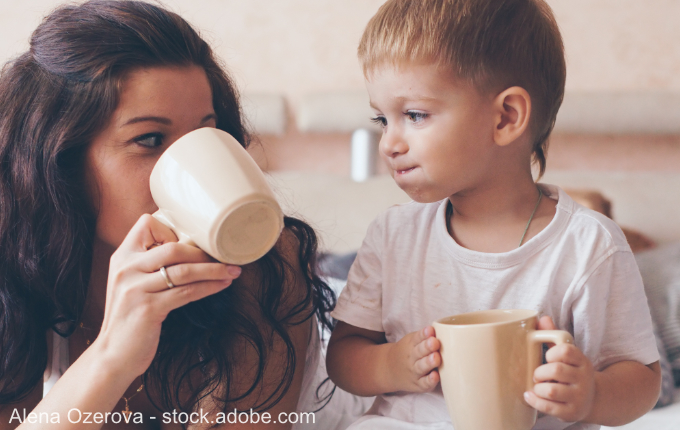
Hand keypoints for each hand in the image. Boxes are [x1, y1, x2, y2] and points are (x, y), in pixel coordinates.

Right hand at [95, 214, 241, 377]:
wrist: (113, 354)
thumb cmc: (130, 317)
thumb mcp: (131, 282)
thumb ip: (149, 264)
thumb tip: (191, 248)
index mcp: (122, 256)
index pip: (147, 224)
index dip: (173, 229)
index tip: (193, 242)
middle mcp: (126, 268)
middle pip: (174, 248)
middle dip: (204, 252)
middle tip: (225, 257)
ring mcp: (135, 289)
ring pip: (184, 270)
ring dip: (214, 269)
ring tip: (233, 270)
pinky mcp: (148, 309)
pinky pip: (187, 292)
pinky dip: (209, 287)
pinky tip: (222, 285)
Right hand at [387, 326, 440, 392]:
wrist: (390, 370)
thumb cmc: (409, 352)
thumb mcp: (412, 341)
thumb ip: (426, 337)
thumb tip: (448, 329)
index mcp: (411, 344)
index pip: (417, 337)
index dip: (424, 334)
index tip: (430, 330)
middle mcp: (412, 358)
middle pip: (419, 351)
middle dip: (427, 347)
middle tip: (434, 342)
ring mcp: (414, 371)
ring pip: (421, 367)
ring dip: (429, 363)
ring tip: (436, 358)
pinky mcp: (419, 384)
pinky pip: (424, 383)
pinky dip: (429, 381)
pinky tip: (435, 376)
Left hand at [524, 316, 595, 422]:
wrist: (593, 399)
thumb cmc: (572, 372)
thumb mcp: (568, 354)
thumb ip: (554, 336)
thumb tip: (542, 318)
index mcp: (582, 360)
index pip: (565, 350)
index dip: (551, 352)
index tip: (548, 357)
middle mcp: (583, 379)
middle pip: (556, 370)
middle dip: (540, 372)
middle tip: (538, 374)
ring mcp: (579, 397)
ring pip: (551, 390)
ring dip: (538, 388)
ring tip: (538, 387)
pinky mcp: (571, 412)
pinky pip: (549, 408)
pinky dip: (535, 401)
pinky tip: (530, 395)